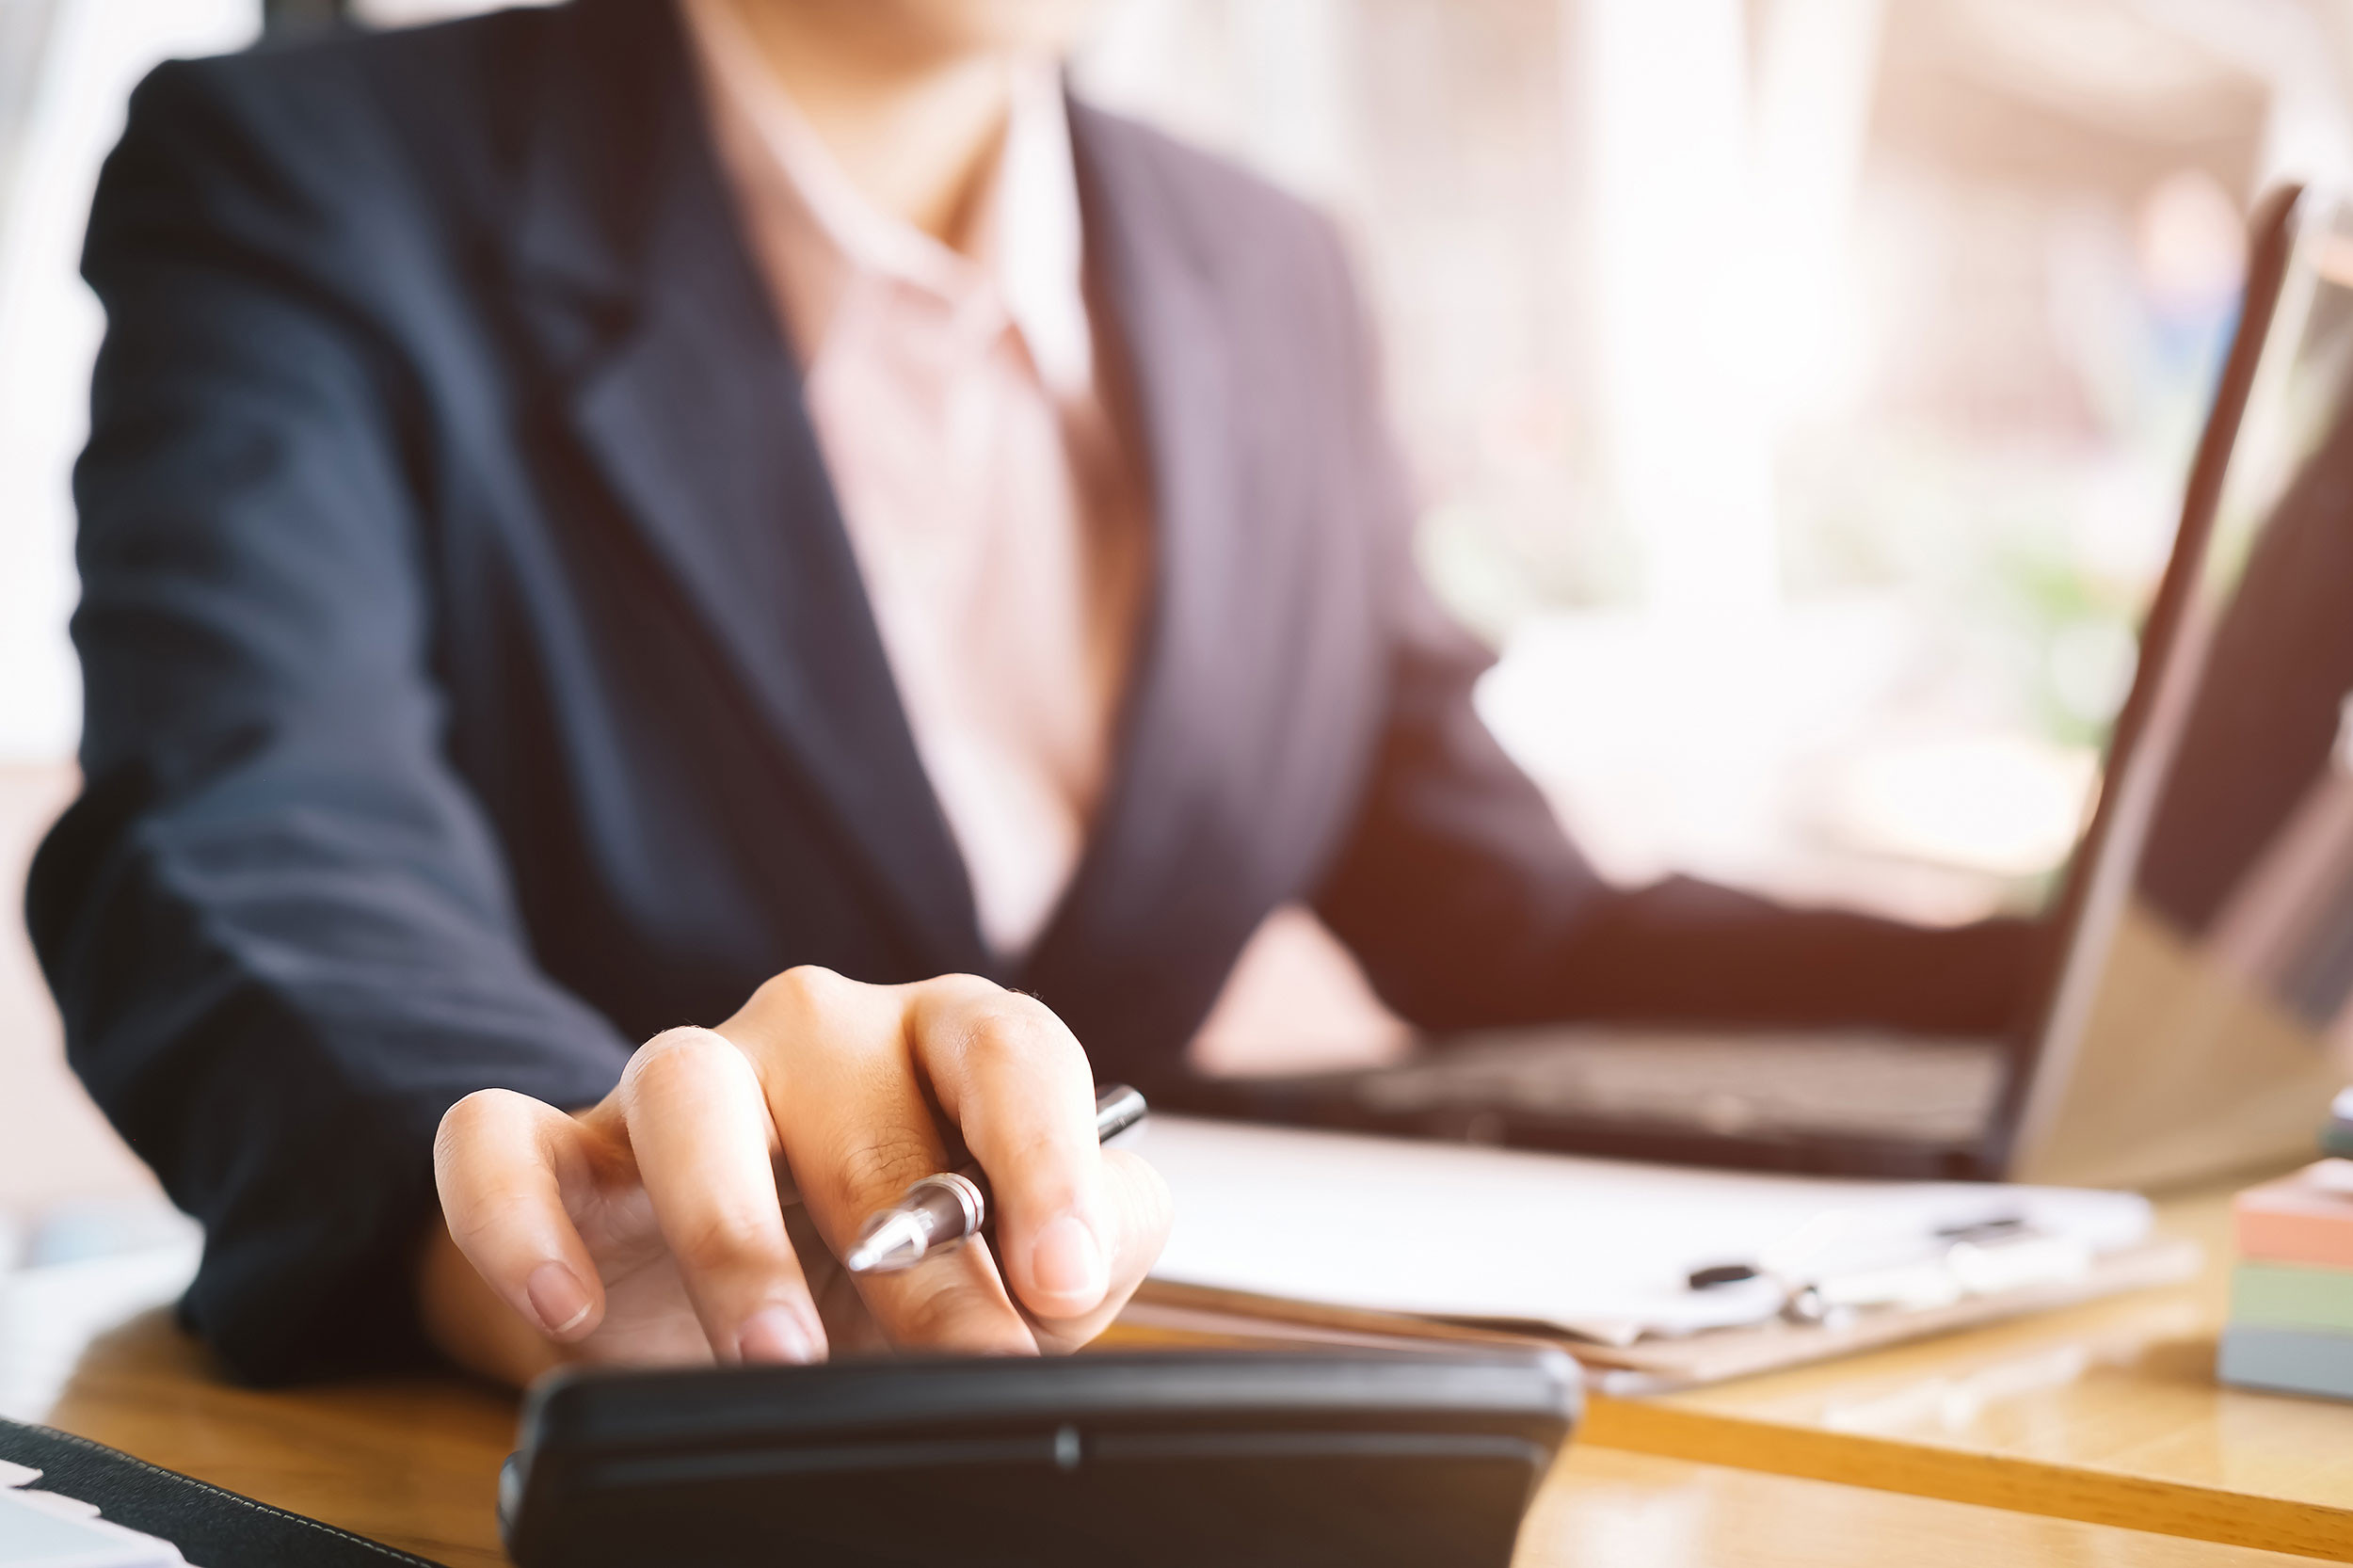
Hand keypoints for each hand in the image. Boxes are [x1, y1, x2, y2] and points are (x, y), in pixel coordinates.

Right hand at [418, 968, 1171, 1385]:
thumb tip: (1075, 1268)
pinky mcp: (561, 1147)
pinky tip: (568, 1314)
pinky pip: (498, 1140)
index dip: (1044, 1158)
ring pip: (684, 1083)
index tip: (1060, 1277)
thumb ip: (1092, 1242)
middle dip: (919, 1254)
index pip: (1011, 1051)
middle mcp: (821, 1033)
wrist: (745, 1310)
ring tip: (776, 1353)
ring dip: (734, 1230)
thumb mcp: (1019, 1261)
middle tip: (960, 1364)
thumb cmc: (909, 1266)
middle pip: (865, 1107)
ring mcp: (689, 1076)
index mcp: (947, 1041)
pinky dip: (518, 1222)